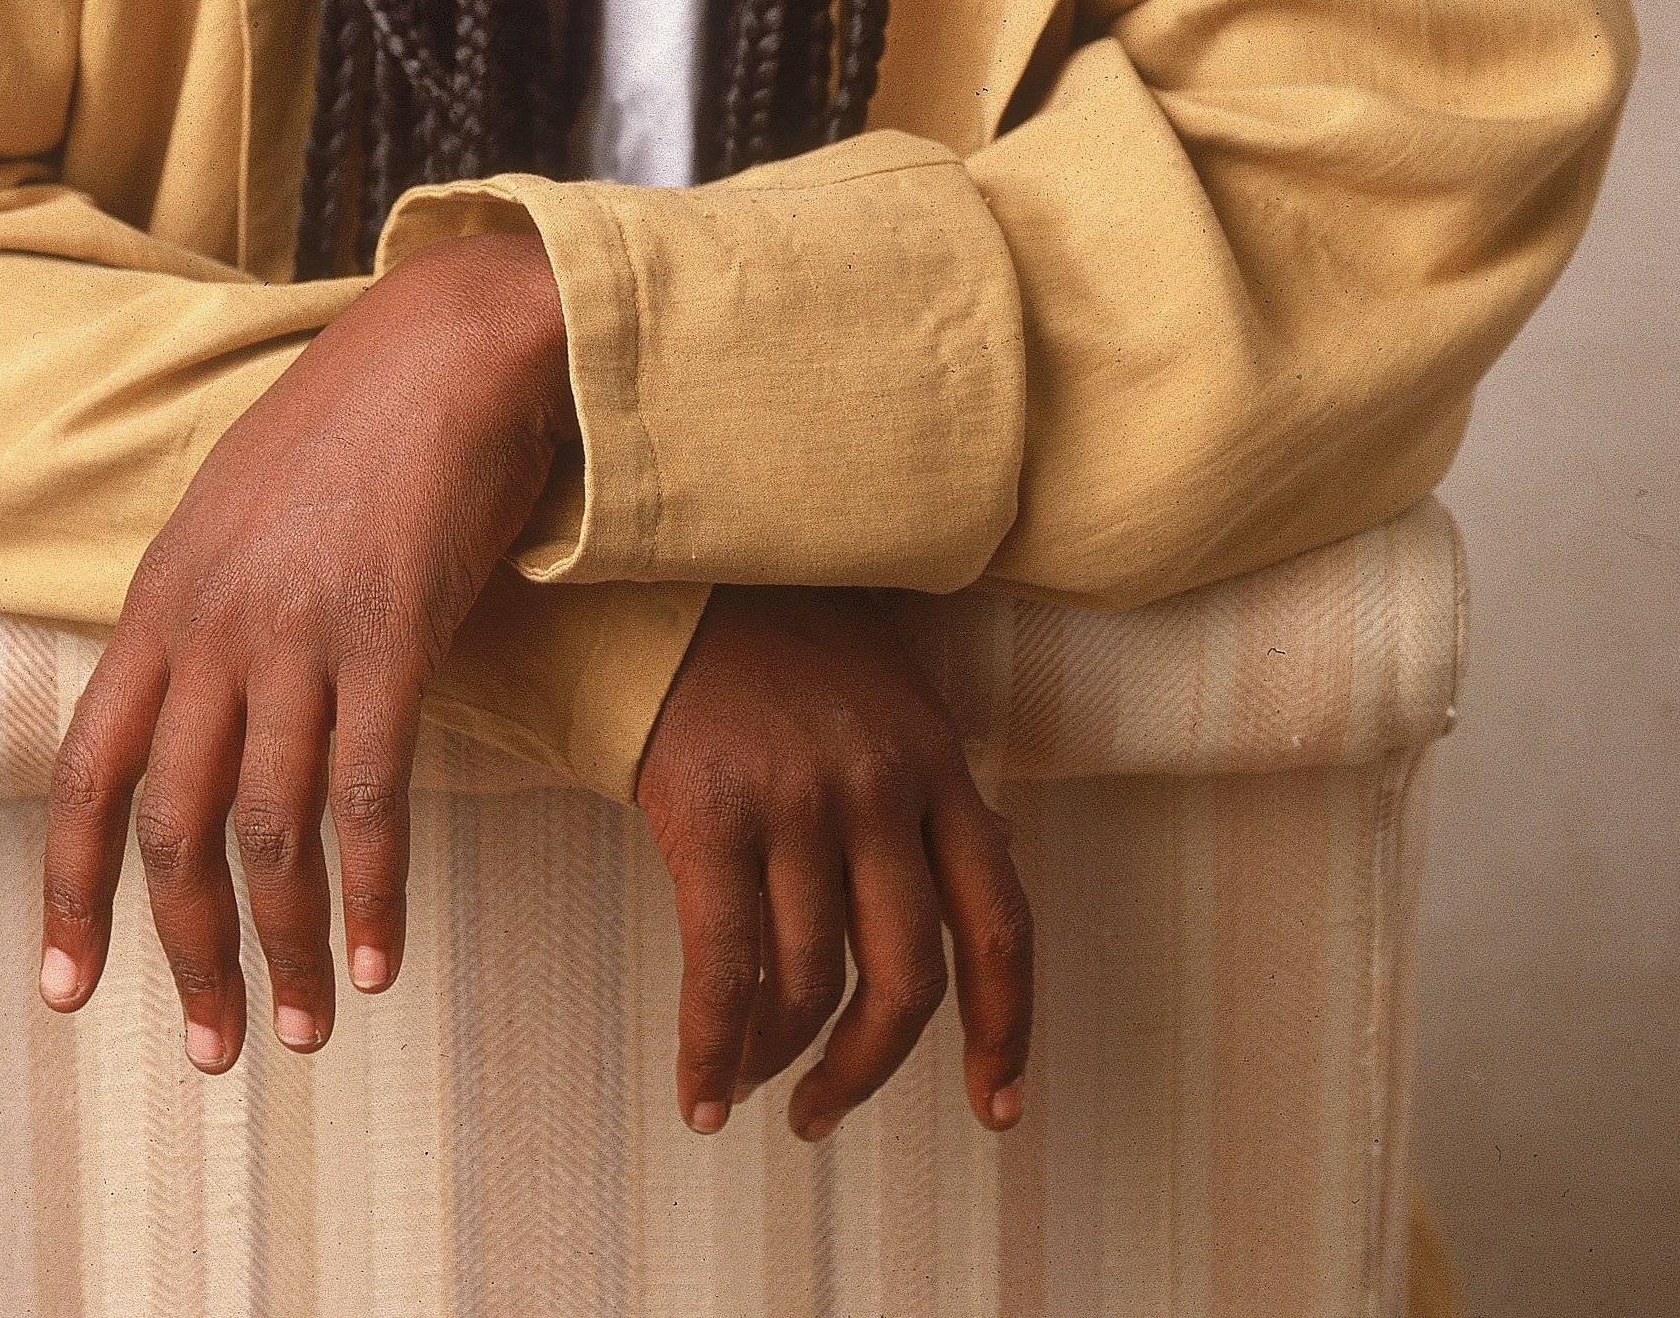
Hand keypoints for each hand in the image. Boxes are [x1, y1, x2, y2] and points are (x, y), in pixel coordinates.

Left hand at [39, 228, 571, 1069]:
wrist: (451, 340)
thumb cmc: (357, 423)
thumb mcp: (242, 511)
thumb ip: (206, 608)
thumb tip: (192, 704)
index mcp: (161, 599)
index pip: (84, 772)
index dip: (70, 891)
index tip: (66, 991)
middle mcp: (211, 624)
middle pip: (170, 826)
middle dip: (184, 953)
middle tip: (214, 1050)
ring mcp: (298, 631)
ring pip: (267, 830)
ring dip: (286, 947)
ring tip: (303, 1029)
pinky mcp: (390, 634)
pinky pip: (369, 794)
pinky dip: (372, 891)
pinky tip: (383, 960)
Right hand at [633, 585, 1031, 1142]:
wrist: (674, 568)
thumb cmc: (780, 633)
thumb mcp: (887, 691)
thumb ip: (934, 778)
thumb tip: (999, 850)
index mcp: (937, 761)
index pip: (1001, 921)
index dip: (1005, 1028)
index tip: (997, 1108)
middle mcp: (880, 787)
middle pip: (909, 975)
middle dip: (871, 1068)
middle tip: (827, 1111)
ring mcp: (798, 800)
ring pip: (813, 983)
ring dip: (782, 1060)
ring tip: (753, 1082)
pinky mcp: (711, 813)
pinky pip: (723, 969)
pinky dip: (714, 1051)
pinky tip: (703, 1096)